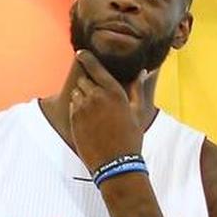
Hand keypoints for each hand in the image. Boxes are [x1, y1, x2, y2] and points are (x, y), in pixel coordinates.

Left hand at [68, 50, 148, 172]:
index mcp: (114, 91)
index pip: (95, 67)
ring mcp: (83, 108)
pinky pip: (72, 106)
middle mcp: (96, 96)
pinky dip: (77, 108)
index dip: (86, 57)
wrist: (116, 163)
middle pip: (84, 79)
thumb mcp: (138, 112)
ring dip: (82, 96)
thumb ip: (138, 89)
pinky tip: (88, 119)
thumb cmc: (131, 138)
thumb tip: (144, 71)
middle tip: (96, 96)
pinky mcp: (74, 120)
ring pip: (77, 92)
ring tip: (94, 111)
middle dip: (88, 83)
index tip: (80, 53)